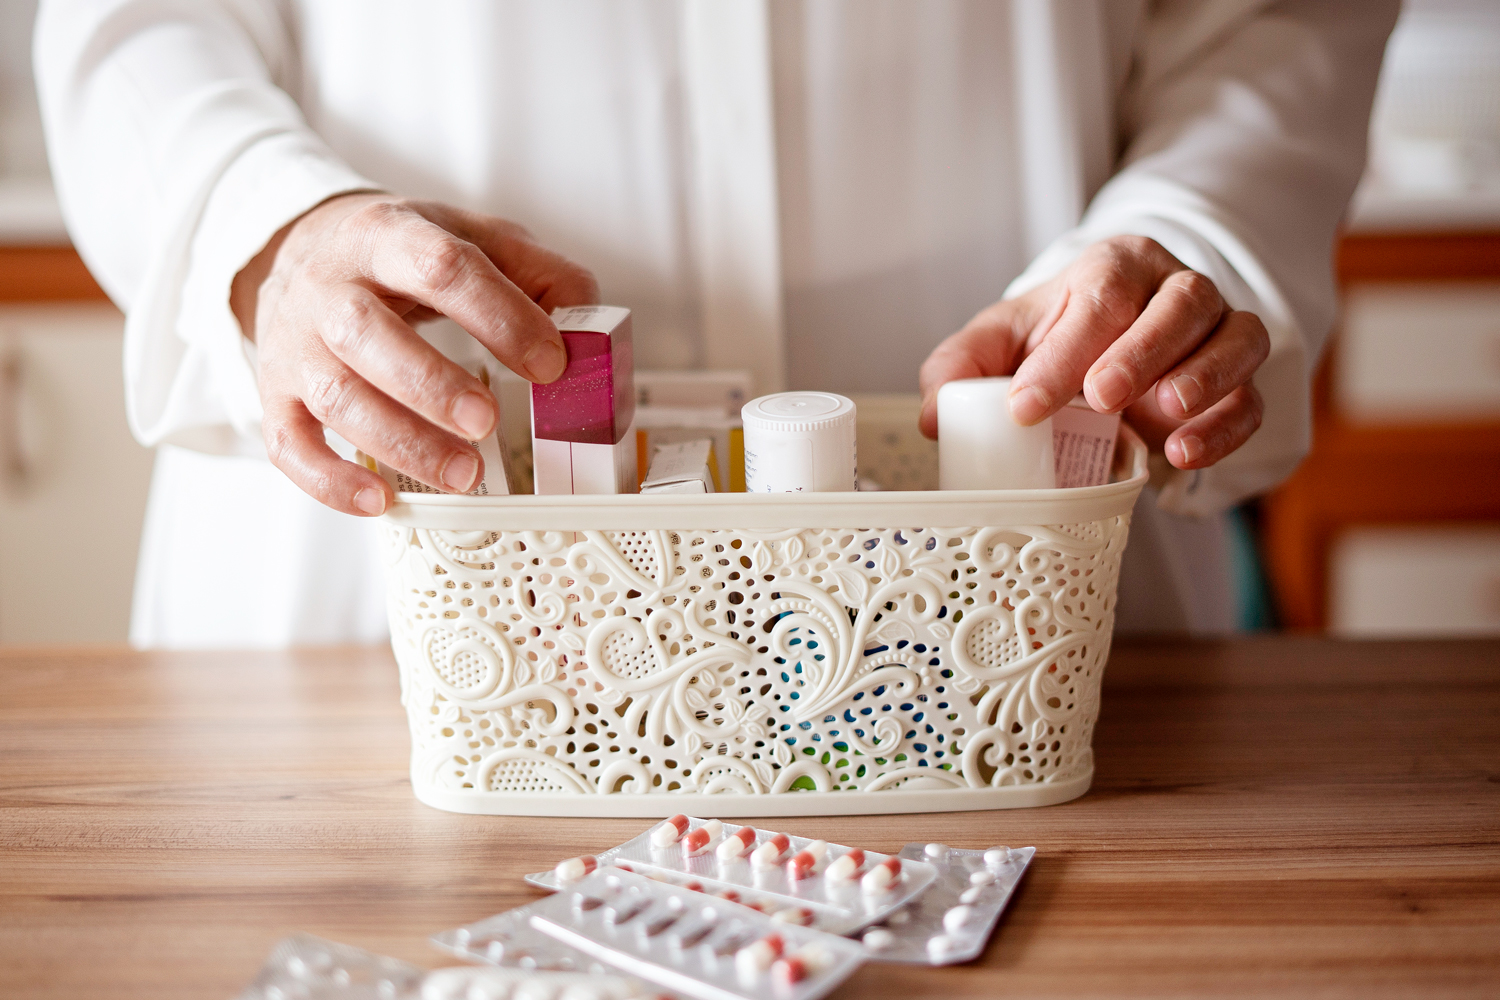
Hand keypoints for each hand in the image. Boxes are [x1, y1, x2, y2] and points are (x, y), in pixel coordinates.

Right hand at [232, 192, 598, 514]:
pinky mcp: (277, 394)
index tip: (549, 363)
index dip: (498, 315)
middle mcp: (329, 287)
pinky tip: (383, 500)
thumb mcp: (475, 238)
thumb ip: (541, 274)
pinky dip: (331, 482)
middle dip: (432, 386)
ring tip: (465, 473)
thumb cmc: (405, 255)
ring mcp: (295, 343)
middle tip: (489, 423)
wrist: (305, 246)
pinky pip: (289, 445)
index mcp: (388, 234)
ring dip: (401, 441)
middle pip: (368, 334)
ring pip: (333, 396)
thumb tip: (586, 327)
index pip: (440, 265)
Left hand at [919, 236, 1268, 468]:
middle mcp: (1176, 289)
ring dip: (1203, 378)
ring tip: (1164, 413)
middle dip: (1142, 350)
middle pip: (1180, 303)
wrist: (1110, 354)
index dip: (1063, 353)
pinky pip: (1250, 400)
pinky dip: (1225, 428)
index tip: (1025, 406)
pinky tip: (1185, 453)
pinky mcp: (1242, 383)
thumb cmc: (1055, 341)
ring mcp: (1219, 333)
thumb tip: (934, 416)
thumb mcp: (999, 344)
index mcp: (1114, 267)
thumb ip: (958, 368)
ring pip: (1234, 339)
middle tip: (1101, 397)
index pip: (1099, 296)